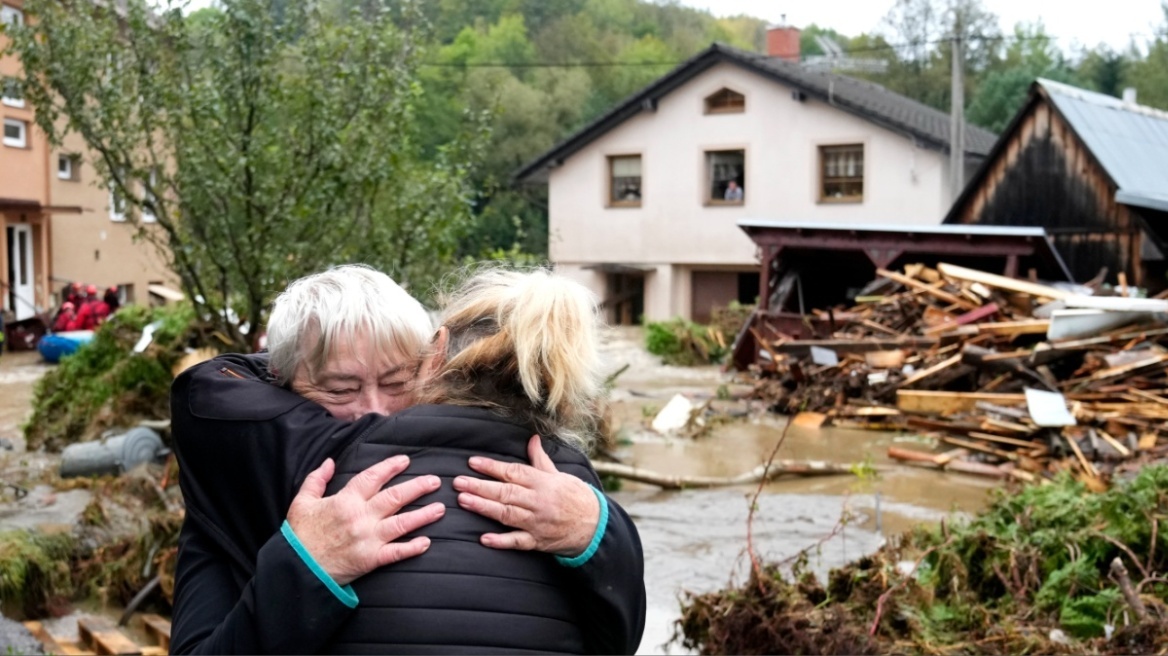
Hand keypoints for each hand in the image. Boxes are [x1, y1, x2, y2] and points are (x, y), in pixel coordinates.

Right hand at [287, 455, 443, 585]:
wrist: (297, 570)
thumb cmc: (299, 536)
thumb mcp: (301, 502)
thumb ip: (316, 480)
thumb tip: (329, 461)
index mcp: (345, 501)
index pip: (372, 478)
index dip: (390, 467)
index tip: (405, 460)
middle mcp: (360, 517)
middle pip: (394, 497)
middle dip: (417, 487)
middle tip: (435, 481)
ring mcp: (368, 539)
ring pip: (401, 523)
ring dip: (423, 515)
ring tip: (440, 508)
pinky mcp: (370, 560)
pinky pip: (396, 553)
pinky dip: (412, 548)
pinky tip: (427, 542)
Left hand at [453, 435, 599, 556]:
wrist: (596, 526)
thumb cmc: (575, 497)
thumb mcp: (560, 475)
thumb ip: (540, 460)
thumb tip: (532, 439)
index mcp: (543, 482)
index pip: (513, 472)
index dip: (492, 467)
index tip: (472, 463)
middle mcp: (538, 501)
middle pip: (505, 492)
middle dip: (480, 487)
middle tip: (458, 482)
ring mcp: (537, 522)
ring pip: (507, 514)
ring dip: (484, 508)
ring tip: (464, 501)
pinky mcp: (538, 541)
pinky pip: (517, 542)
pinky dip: (501, 541)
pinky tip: (484, 538)